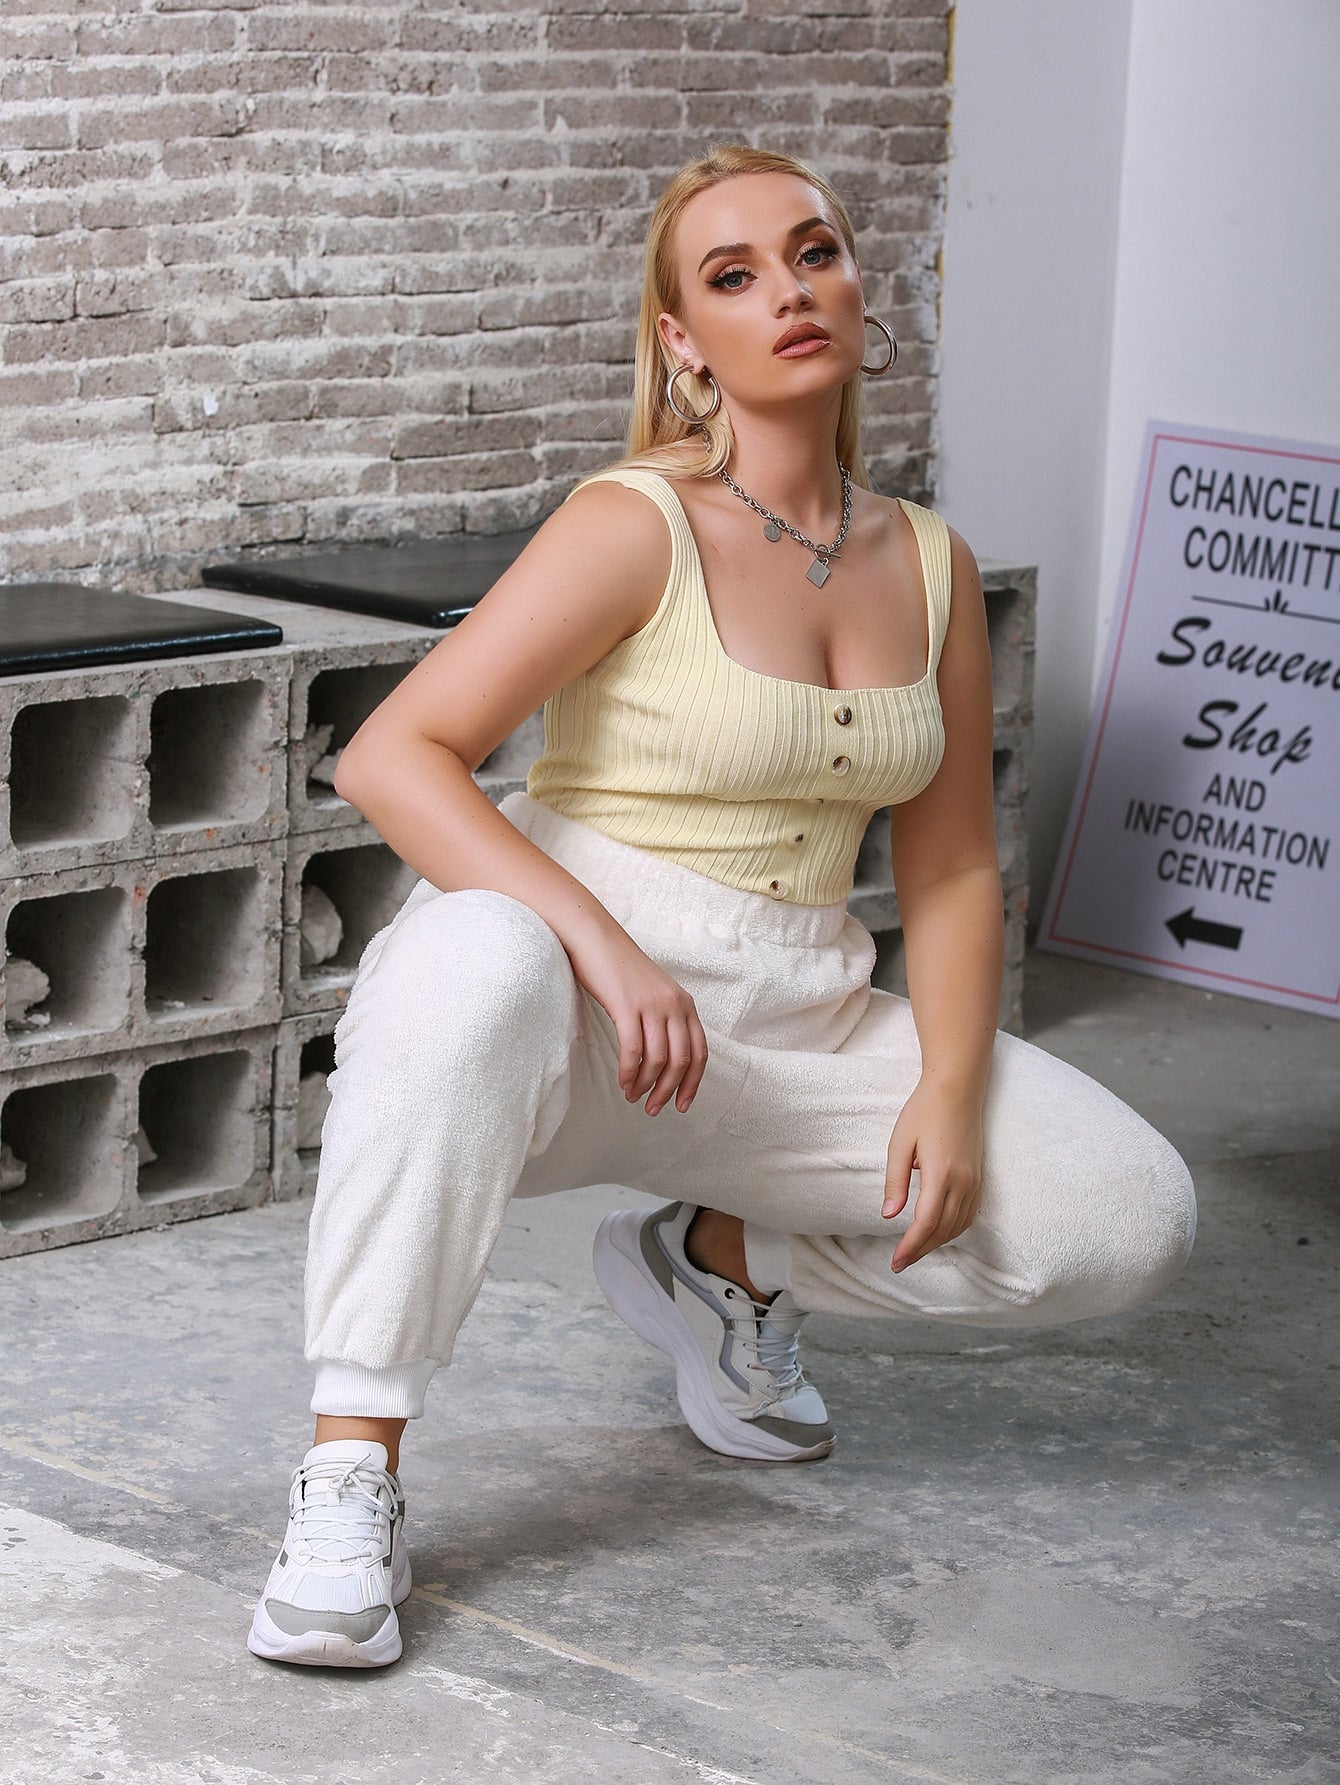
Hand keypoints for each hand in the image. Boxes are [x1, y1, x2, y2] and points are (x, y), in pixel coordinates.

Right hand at [566, 925, 707, 1115]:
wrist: (594, 937)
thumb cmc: (620, 968)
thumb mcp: (654, 993)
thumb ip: (665, 1019)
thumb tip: (666, 1059)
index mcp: (685, 1003)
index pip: (700, 1053)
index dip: (693, 1084)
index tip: (682, 1105)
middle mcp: (674, 1005)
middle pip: (681, 1062)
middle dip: (669, 1092)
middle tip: (653, 1109)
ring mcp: (652, 1005)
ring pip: (658, 1060)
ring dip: (646, 1085)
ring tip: (634, 1097)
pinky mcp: (627, 1006)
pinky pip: (633, 1050)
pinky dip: (629, 1072)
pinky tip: (623, 1082)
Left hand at [882, 1078, 983, 1271]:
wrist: (957, 1088)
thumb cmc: (924, 1111)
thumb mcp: (900, 1144)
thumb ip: (896, 1182)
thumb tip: (889, 1216)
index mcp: (940, 1174)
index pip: (925, 1223)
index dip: (910, 1247)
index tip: (895, 1261)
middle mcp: (962, 1182)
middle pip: (942, 1230)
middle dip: (920, 1250)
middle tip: (900, 1263)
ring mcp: (974, 1181)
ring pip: (957, 1226)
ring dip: (937, 1243)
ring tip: (915, 1251)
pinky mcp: (978, 1178)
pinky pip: (968, 1214)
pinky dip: (953, 1230)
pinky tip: (938, 1232)